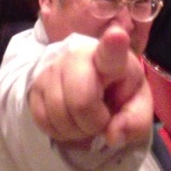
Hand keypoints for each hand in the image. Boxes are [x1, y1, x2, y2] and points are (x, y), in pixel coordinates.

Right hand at [28, 26, 152, 148]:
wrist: (88, 83)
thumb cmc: (116, 93)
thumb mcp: (136, 107)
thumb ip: (134, 122)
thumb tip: (112, 135)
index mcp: (111, 58)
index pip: (111, 52)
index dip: (113, 45)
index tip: (117, 35)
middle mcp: (77, 56)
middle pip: (81, 100)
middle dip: (93, 122)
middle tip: (101, 119)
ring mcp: (52, 69)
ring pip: (59, 113)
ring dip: (75, 130)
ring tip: (85, 120)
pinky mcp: (34, 85)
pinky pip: (43, 120)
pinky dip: (58, 131)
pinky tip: (69, 121)